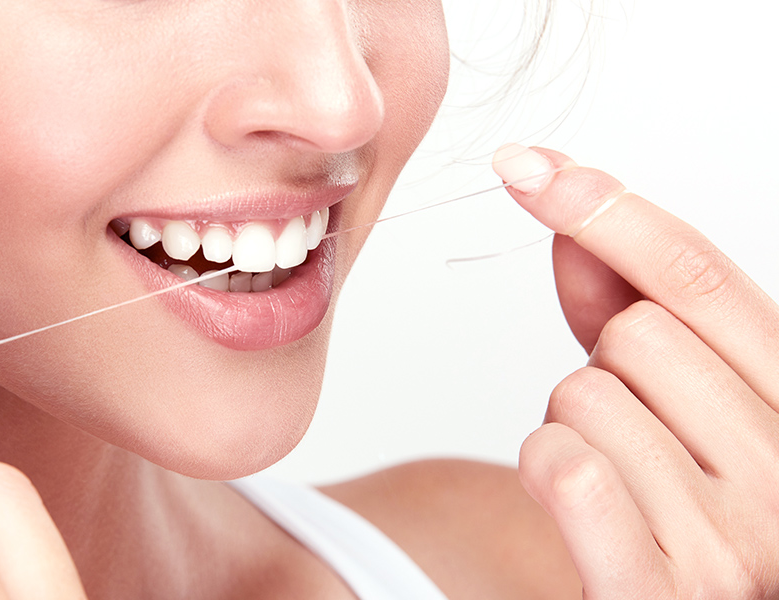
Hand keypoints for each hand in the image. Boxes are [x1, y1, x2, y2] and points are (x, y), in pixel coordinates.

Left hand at [494, 144, 778, 597]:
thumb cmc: (668, 503)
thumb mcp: (665, 394)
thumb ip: (629, 306)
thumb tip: (570, 225)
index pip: (700, 277)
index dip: (606, 209)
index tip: (530, 167)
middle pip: (634, 332)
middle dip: (600, 367)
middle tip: (627, 427)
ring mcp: (741, 544)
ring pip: (585, 394)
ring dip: (568, 425)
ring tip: (611, 476)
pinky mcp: (662, 594)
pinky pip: (566, 465)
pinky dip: (543, 469)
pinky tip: (574, 505)